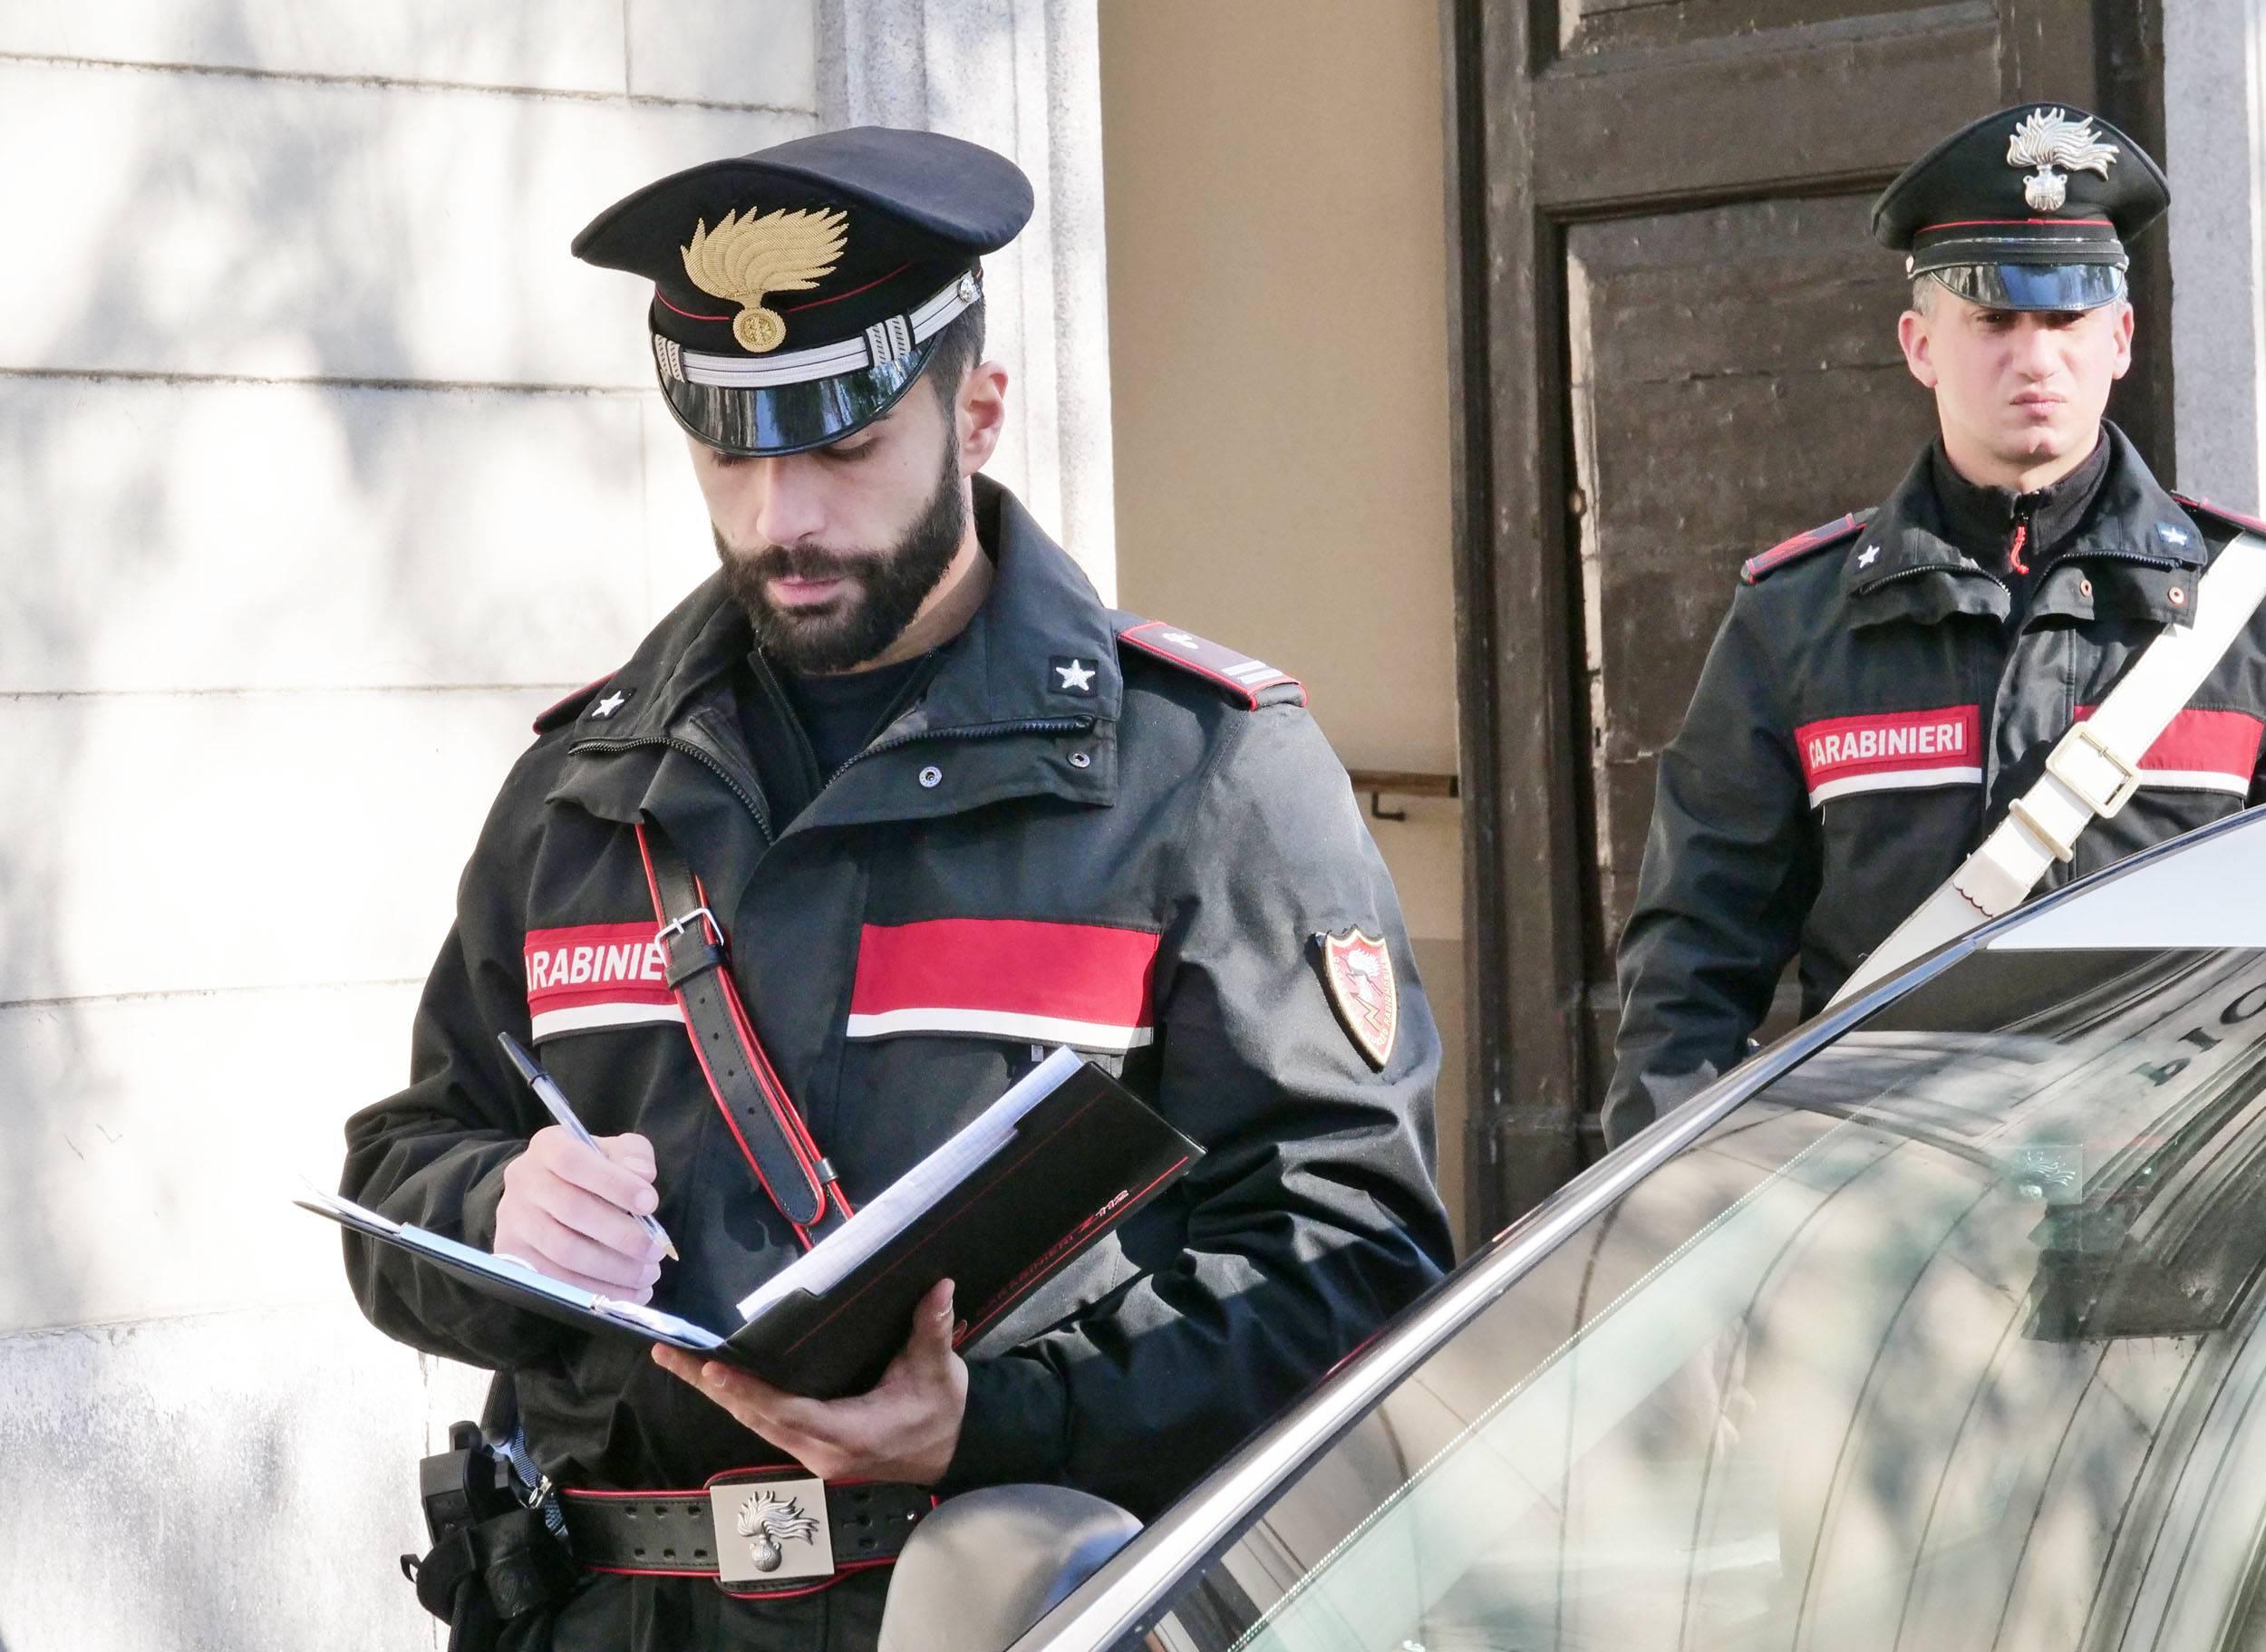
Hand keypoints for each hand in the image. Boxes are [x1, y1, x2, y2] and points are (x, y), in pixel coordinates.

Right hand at [494, 1126, 665, 1300]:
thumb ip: (632, 1155)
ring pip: (563, 1251)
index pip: (574, 1161)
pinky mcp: (513, 1256)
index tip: (650, 1203)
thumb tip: (642, 1175)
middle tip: (655, 1251)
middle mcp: (523, 1181)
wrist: (541, 1194)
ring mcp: (514, 1221)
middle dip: (621, 1235)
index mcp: (548, 1147)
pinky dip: (595, 1290)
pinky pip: (555, 1279)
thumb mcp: (612, 1151)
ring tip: (647, 1276)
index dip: (614, 1183)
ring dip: (611, 1269)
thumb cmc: (588, 1171)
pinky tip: (626, 1294)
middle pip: (571, 1210)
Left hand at [652, 1279, 967, 1483]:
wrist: (953, 1452)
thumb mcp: (939, 1372)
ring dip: (714, 1393)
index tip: (712, 1369)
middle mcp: (820, 1449)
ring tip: (678, 1361)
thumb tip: (940, 1286)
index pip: (786, 1410)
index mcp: (848, 1432)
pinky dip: (737, 1400)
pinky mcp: (810, 1447)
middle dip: (709, 1385)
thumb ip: (933, 1330)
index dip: (748, 1391)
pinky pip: (764, 1423)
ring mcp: (812, 1453)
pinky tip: (715, 1380)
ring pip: (753, 1422)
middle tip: (670, 1353)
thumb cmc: (942, 1413)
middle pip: (753, 1417)